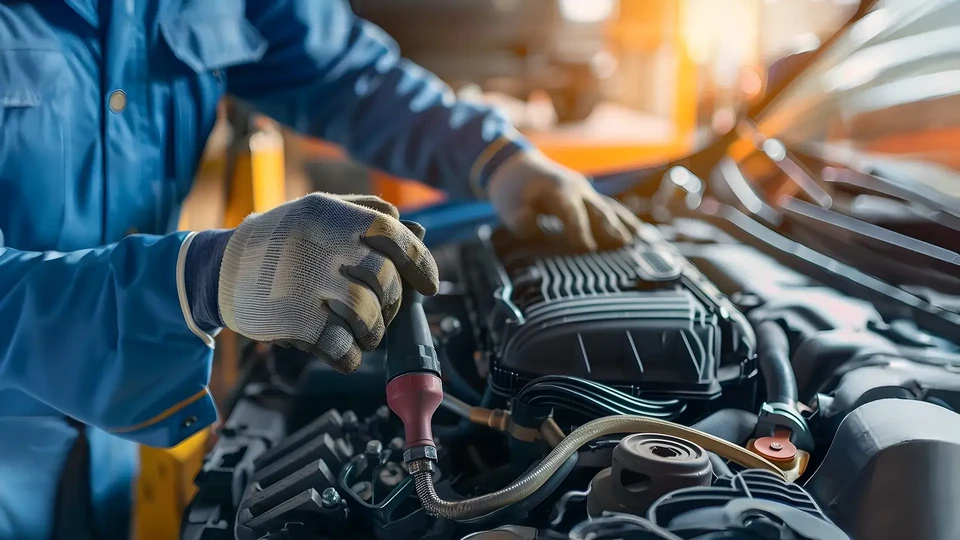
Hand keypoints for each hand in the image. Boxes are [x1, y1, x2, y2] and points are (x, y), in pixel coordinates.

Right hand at [184, 193, 438, 373]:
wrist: (219, 269)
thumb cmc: (280, 240)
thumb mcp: (319, 213)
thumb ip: (368, 215)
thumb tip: (420, 232)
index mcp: (331, 215)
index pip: (394, 234)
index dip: (419, 262)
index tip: (428, 285)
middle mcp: (321, 246)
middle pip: (385, 280)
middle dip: (393, 303)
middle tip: (383, 311)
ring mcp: (306, 285)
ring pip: (369, 316)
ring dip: (374, 332)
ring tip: (364, 332)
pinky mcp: (293, 322)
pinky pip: (343, 348)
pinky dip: (351, 355)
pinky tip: (345, 349)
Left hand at [487, 151, 643, 250]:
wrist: (517, 167)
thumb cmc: (512, 189)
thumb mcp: (507, 205)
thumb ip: (519, 219)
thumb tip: (534, 230)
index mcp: (558, 190)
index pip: (572, 212)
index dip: (580, 230)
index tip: (587, 248)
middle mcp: (577, 189)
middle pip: (597, 209)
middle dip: (609, 227)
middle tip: (623, 244)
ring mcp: (585, 192)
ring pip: (608, 208)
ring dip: (622, 224)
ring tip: (636, 239)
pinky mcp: (587, 197)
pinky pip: (609, 208)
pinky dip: (623, 219)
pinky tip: (637, 231)